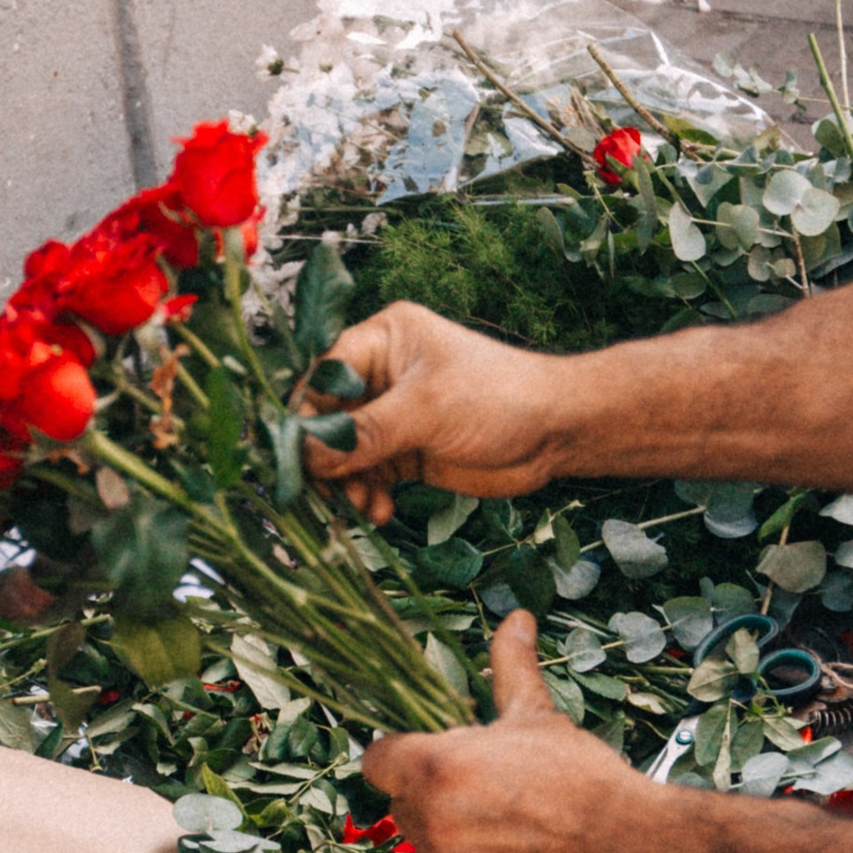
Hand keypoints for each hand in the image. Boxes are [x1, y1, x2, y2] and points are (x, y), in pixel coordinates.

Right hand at [301, 300, 569, 522]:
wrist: (556, 433)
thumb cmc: (497, 397)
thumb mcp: (426, 410)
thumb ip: (365, 433)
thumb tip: (309, 457)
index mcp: (382, 340)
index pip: (323, 376)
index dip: (306, 416)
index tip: (297, 457)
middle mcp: (381, 374)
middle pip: (328, 418)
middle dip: (325, 458)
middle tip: (325, 493)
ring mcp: (393, 415)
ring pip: (345, 453)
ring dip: (347, 483)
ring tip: (362, 506)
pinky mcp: (407, 451)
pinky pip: (369, 475)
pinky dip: (368, 495)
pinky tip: (380, 513)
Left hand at [364, 615, 653, 852]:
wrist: (627, 847)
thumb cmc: (581, 776)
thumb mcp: (537, 715)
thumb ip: (511, 666)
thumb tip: (515, 618)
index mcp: (435, 768)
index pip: (377, 760)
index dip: (401, 754)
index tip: (429, 754)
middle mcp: (430, 823)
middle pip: (403, 804)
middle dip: (431, 794)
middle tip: (483, 787)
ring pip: (428, 845)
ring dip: (452, 834)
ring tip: (507, 823)